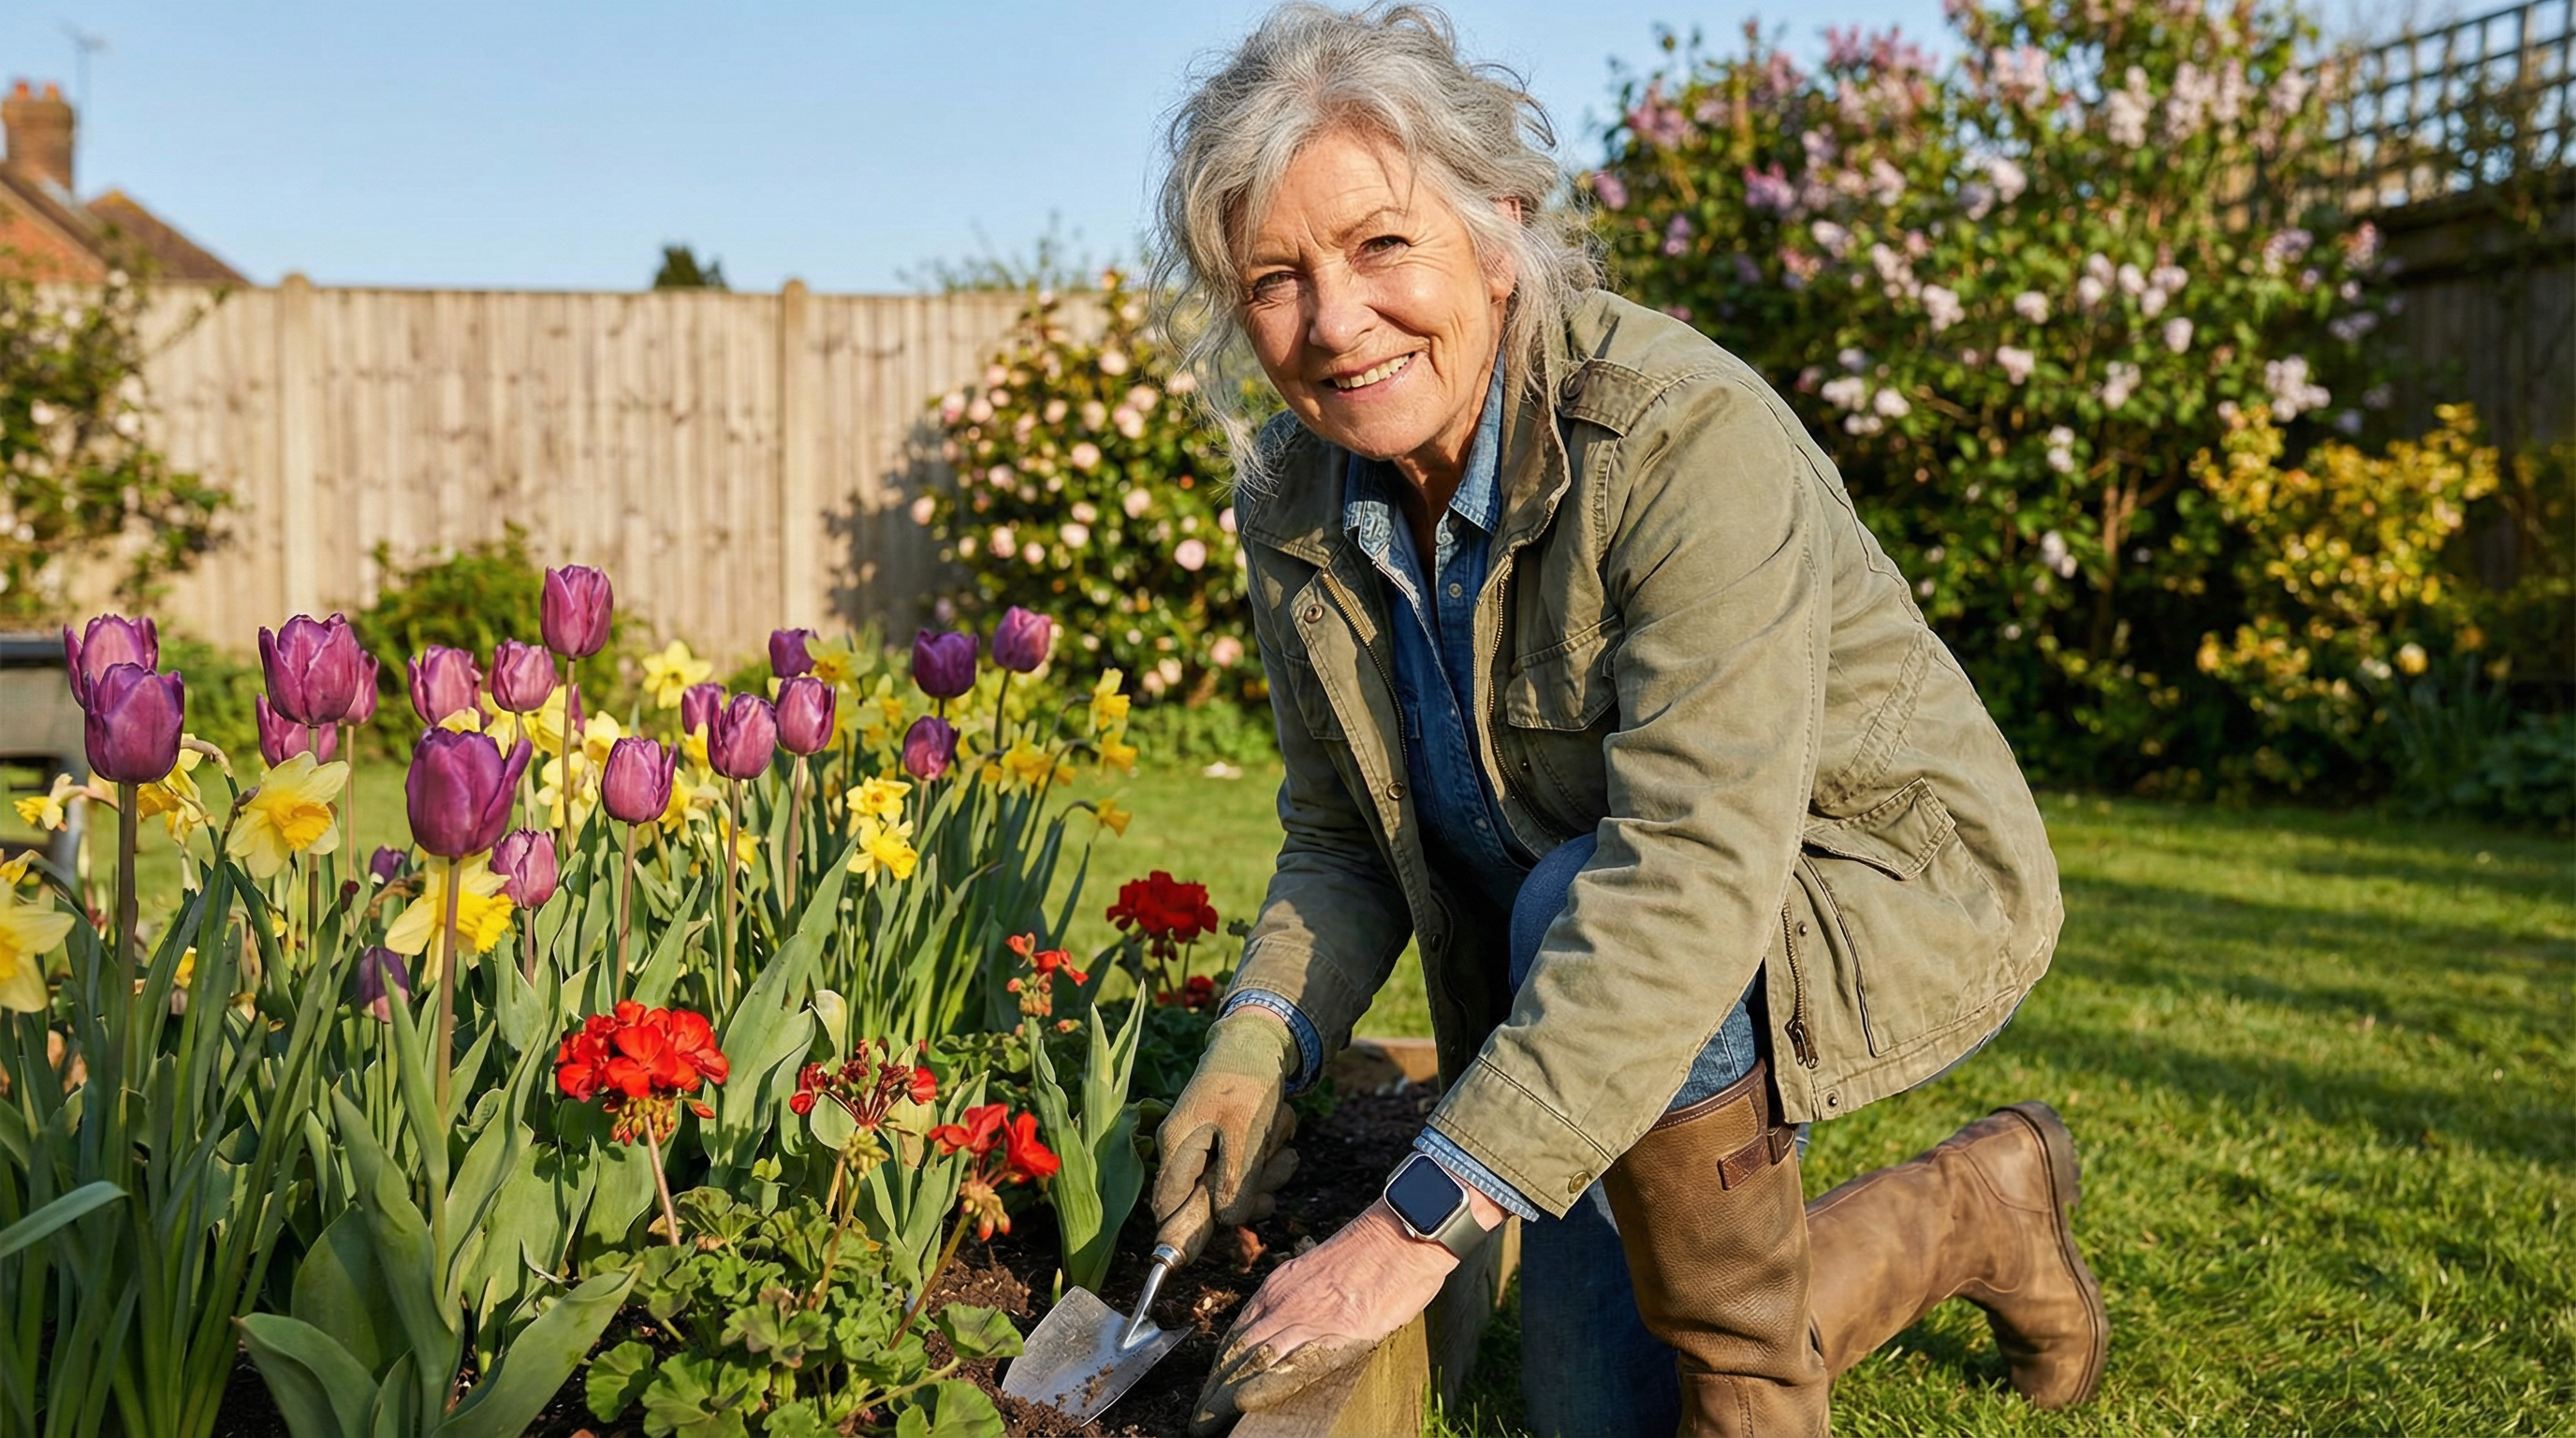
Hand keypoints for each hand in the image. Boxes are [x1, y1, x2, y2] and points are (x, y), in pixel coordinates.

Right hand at [1153, 1010, 1301, 1261]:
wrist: (1260, 1040)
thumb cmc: (1248, 1082)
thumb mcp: (1245, 1133)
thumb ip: (1235, 1181)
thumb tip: (1226, 1221)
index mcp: (1177, 1146)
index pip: (1166, 1206)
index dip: (1182, 1232)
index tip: (1204, 1248)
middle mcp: (1184, 1149)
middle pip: (1207, 1202)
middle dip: (1246, 1196)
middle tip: (1271, 1174)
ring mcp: (1205, 1145)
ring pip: (1234, 1187)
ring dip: (1265, 1175)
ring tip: (1280, 1146)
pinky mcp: (1225, 1141)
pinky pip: (1247, 1168)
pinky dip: (1268, 1159)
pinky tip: (1281, 1135)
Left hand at [1189, 1192, 1497, 1433]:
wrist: (1402, 1233)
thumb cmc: (1373, 1250)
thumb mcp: (1321, 1269)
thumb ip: (1303, 1296)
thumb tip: (1296, 1323)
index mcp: (1280, 1286)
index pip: (1239, 1332)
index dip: (1222, 1364)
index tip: (1211, 1388)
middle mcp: (1284, 1302)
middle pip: (1237, 1351)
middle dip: (1216, 1387)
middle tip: (1201, 1415)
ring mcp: (1306, 1318)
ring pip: (1253, 1360)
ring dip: (1227, 1394)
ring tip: (1211, 1420)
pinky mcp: (1333, 1334)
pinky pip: (1291, 1365)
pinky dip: (1264, 1386)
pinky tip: (1245, 1402)